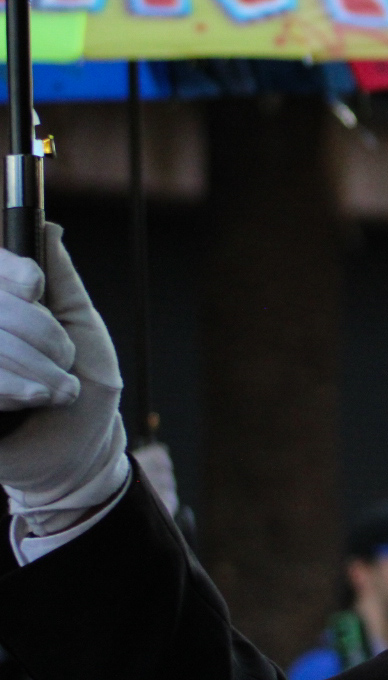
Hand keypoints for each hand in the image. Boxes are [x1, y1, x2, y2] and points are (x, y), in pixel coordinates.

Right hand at [0, 225, 127, 535]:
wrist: (80, 451)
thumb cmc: (86, 388)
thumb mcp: (82, 327)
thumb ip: (62, 281)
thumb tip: (48, 228)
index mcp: (7, 307)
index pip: (0, 269)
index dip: (13, 273)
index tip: (35, 288)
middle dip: (40, 334)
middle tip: (64, 361)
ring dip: (34, 367)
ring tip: (58, 390)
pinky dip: (14, 387)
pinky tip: (33, 401)